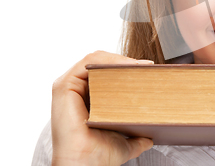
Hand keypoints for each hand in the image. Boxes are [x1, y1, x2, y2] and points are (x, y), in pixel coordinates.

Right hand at [51, 50, 154, 165]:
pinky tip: (127, 66)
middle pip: (101, 66)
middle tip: (147, 67)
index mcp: (84, 99)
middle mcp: (74, 91)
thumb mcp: (124, 141)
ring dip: (119, 59)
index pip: (105, 74)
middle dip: (125, 63)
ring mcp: (67, 87)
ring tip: (140, 66)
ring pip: (95, 61)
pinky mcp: (64, 86)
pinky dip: (108, 60)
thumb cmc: (99, 156)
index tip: (149, 71)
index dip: (126, 69)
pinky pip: (88, 63)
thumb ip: (136, 139)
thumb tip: (150, 138)